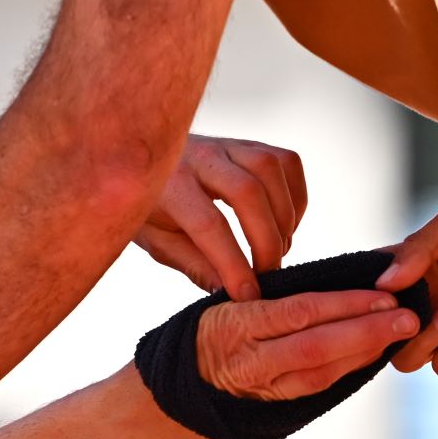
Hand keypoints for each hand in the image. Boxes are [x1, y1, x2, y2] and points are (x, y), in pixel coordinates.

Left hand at [134, 135, 310, 298]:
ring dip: (284, 216)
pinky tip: (283, 224)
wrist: (143, 160)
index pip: (208, 224)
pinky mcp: (249, 144)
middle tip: (267, 275)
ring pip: (271, 167)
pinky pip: (286, 161)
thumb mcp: (160, 242)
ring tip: (277, 249)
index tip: (247, 294)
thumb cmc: (152, 207)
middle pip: (247, 191)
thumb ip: (195, 265)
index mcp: (170, 184)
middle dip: (266, 241)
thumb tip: (230, 293)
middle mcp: (200, 157)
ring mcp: (227, 145)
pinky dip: (294, 197)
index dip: (233, 264)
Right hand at [195, 286, 424, 400]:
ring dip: (363, 352)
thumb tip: (323, 283)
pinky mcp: (268, 410)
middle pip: (316, 345)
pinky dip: (346, 371)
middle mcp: (246, 358)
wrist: (161, 405)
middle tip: (407, 317)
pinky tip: (371, 356)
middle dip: (365, 330)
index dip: (344, 304)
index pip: (299, 311)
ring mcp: (258, 388)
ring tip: (398, 334)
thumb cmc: (197, 342)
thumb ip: (263, 299)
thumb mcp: (218, 308)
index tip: (382, 293)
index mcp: (234, 323)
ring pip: (320, 372)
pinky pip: (314, 389)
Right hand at [375, 195, 437, 378]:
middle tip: (411, 312)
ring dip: (427, 339)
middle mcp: (425, 302)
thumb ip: (419, 248)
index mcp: (412, 270)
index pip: (369, 290)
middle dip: (389, 328)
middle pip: (381, 334)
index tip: (374, 295)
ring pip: (410, 358)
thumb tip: (384, 283)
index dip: (363, 298)